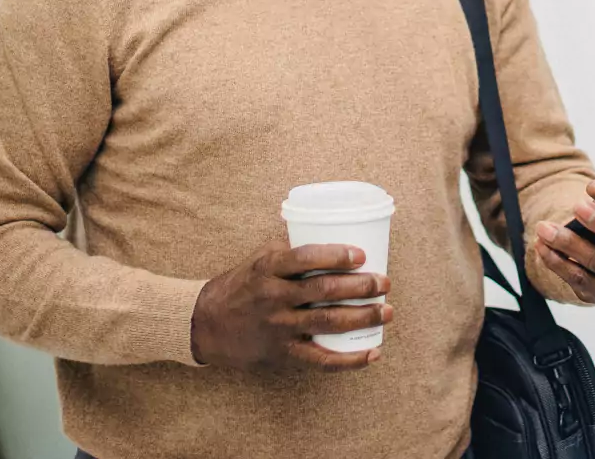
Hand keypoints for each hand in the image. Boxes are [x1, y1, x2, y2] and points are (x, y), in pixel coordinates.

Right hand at [190, 242, 391, 371]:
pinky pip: (320, 360)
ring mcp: (278, 327)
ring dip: (363, 317)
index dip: (336, 255)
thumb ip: (291, 249)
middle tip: (385, 282)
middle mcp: (274, 297)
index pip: (305, 257)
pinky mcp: (282, 354)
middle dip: (361, 286)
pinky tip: (373, 353)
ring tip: (387, 311)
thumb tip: (333, 234)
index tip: (362, 254)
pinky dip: (350, 360)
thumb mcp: (260, 259)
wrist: (207, 324)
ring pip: (328, 322)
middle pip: (324, 290)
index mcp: (269, 269)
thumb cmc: (242, 285)